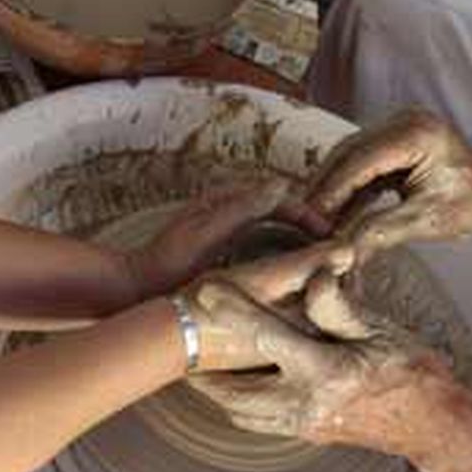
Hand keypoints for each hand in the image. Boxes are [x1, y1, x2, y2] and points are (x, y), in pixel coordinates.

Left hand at [124, 179, 324, 299]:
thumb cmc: (167, 262)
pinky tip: (294, 273)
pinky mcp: (224, 249)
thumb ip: (241, 208)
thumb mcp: (206, 233)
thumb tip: (281, 186)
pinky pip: (263, 243)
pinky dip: (283, 251)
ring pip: (274, 226)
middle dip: (309, 222)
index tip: (328, 233)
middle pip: (281, 208)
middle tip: (335, 245)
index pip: (279, 196)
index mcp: (226, 199)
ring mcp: (227, 229)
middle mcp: (229, 209)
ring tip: (322, 257)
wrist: (136, 286)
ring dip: (299, 237)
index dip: (307, 212)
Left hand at [183, 271, 471, 458]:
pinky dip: (240, 405)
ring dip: (217, 392)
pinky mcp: (308, 434)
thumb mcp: (380, 329)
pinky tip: (236, 386)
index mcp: (326, 372)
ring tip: (198, 367)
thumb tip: (313, 275)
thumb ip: (338, 306)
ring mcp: (305, 425)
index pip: (267, 337)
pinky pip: (260, 423)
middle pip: (234, 391)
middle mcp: (307, 404)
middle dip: (204, 371)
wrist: (432, 426)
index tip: (204, 292)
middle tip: (182, 346)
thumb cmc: (413, 373)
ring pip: (241, 413)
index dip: (233, 311)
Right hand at [307, 109, 471, 253]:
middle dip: (323, 188)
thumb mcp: (425, 221)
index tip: (308, 219)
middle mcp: (403, 121)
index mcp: (414, 135)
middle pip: (346, 154)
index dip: (329, 191)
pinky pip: (362, 162)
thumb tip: (340, 250)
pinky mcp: (396, 139)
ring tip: (312, 220)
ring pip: (349, 157)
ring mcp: (398, 127)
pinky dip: (348, 187)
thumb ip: (380, 231)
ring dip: (332, 188)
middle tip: (300, 221)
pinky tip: (334, 213)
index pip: (357, 161)